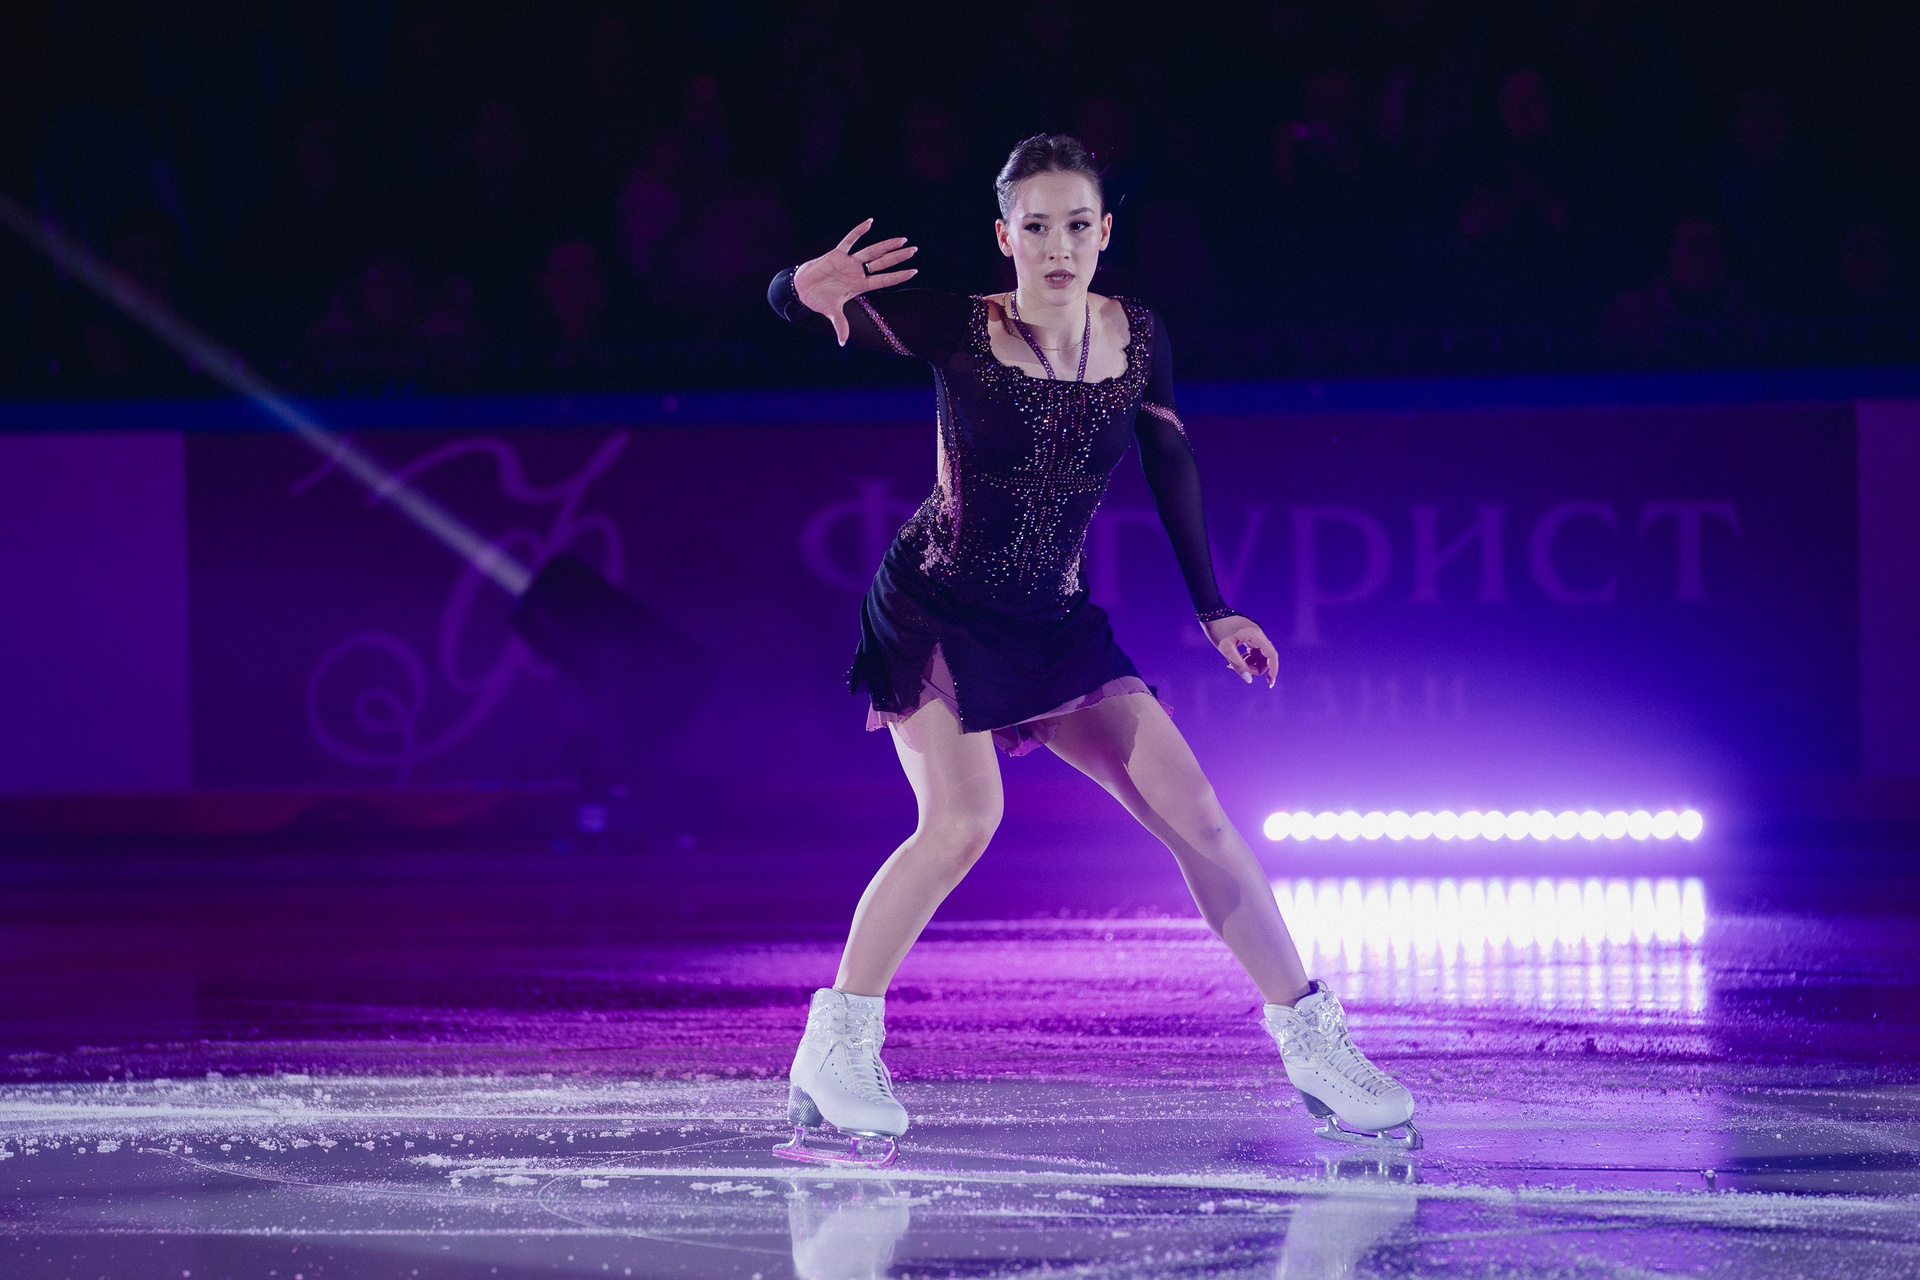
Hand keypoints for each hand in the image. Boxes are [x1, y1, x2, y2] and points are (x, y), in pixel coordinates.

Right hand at [793, 218, 919, 344]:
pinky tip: (870, 222)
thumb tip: (842, 343)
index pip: (884, 280)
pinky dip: (859, 231)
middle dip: (898, 257)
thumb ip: (840, 325)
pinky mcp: (836, 254)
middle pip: (882, 263)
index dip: (899, 275)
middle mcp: (857, 272)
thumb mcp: (831, 312)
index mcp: (859, 286)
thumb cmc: (818, 300)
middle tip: (915, 250)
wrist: (802, 289)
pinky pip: (850, 240)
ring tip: (902, 239)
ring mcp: (848, 262)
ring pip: (871, 251)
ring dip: (886, 245)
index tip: (914, 271)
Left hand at [1204, 615, 1277, 687]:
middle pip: (1266, 656)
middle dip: (1256, 667)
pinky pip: (1253, 649)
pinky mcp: (1248, 634)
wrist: (1209, 612)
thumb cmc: (1217, 629)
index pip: (1272, 655)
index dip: (1273, 670)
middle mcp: (1258, 634)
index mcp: (1256, 635)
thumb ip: (1238, 665)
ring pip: (1259, 654)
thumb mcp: (1226, 649)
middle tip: (1242, 672)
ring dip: (1250, 663)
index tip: (1270, 683)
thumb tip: (1249, 679)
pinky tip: (1236, 660)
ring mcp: (1253, 634)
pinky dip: (1247, 657)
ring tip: (1233, 665)